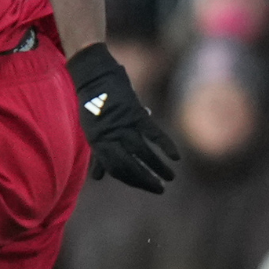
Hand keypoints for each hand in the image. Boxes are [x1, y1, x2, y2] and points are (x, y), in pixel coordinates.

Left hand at [68, 42, 178, 192]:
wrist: (94, 79)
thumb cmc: (93, 108)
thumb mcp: (93, 133)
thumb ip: (99, 155)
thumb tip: (98, 178)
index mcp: (99, 143)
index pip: (117, 170)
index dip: (133, 180)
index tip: (146, 187)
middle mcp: (110, 137)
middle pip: (130, 166)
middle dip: (146, 180)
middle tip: (160, 189)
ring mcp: (123, 126)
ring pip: (143, 153)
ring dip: (158, 167)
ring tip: (170, 177)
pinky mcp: (136, 114)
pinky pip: (153, 133)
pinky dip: (165, 145)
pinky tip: (175, 157)